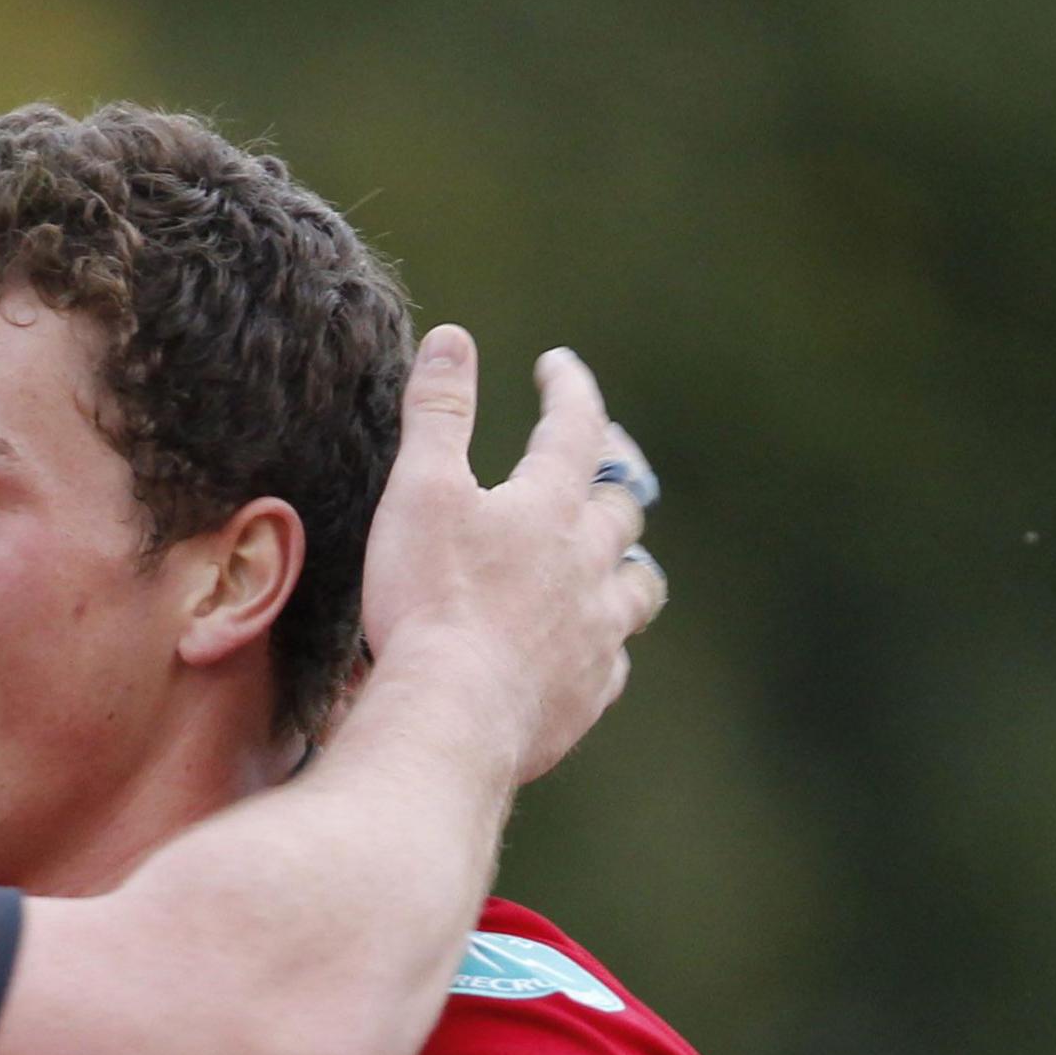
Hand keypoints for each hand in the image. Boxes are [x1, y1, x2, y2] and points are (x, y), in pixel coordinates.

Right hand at [358, 326, 663, 782]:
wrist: (452, 716)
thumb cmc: (430, 601)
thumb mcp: (418, 490)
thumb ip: (437, 412)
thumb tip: (453, 338)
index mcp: (548, 507)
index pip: (575, 428)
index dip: (569, 390)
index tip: (557, 366)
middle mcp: (587, 565)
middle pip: (622, 506)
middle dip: (614, 472)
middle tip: (604, 456)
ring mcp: (594, 634)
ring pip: (637, 587)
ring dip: (628, 563)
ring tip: (617, 556)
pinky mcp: (585, 694)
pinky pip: (612, 663)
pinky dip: (603, 644)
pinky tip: (588, 650)